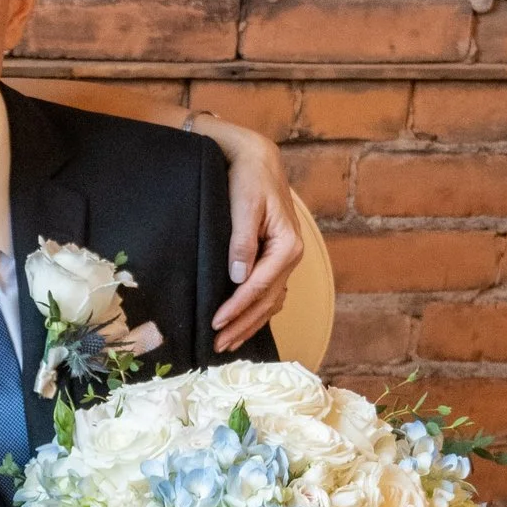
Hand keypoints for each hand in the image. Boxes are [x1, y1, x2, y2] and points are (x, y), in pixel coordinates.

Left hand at [204, 120, 305, 349]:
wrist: (257, 160)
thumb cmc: (249, 179)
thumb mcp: (244, 206)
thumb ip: (242, 241)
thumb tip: (239, 277)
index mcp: (288, 246)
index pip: (260, 286)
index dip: (237, 308)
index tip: (216, 323)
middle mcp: (291, 257)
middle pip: (266, 301)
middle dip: (242, 325)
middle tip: (216, 345)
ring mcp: (284, 261)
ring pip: (269, 302)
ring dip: (249, 324)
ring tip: (226, 344)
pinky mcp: (275, 260)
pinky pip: (268, 294)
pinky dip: (255, 312)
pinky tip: (242, 325)